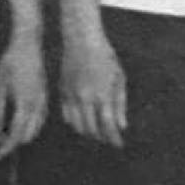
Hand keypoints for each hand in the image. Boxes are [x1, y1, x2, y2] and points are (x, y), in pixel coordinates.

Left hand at [0, 38, 47, 157]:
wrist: (28, 44)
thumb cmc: (10, 63)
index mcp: (24, 104)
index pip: (16, 134)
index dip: (6, 147)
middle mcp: (37, 106)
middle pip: (27, 135)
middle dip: (13, 142)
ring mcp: (44, 101)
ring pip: (35, 129)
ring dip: (21, 135)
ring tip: (5, 133)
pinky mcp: (45, 97)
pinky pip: (40, 120)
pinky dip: (29, 127)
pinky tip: (18, 122)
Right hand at [59, 30, 126, 147]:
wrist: (81, 40)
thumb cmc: (105, 57)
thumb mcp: (119, 78)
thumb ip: (120, 104)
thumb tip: (121, 126)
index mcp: (102, 95)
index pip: (108, 126)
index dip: (114, 138)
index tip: (119, 144)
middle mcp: (85, 98)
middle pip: (92, 129)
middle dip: (102, 137)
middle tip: (109, 139)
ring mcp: (72, 96)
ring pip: (77, 125)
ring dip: (88, 132)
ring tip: (97, 133)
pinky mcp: (63, 91)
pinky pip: (66, 115)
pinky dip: (74, 123)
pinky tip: (83, 122)